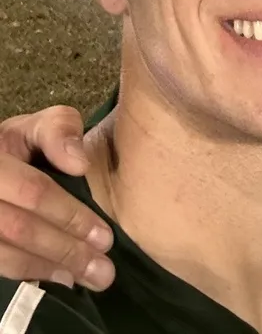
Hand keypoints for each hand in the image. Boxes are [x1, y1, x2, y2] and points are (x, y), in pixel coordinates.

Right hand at [0, 106, 114, 289]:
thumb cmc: (20, 146)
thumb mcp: (37, 128)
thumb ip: (59, 131)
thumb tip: (79, 164)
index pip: (33, 191)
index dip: (70, 215)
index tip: (105, 236)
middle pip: (18, 228)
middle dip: (64, 250)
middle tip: (103, 270)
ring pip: (2, 254)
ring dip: (46, 269)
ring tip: (84, 278)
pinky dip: (26, 275)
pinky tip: (55, 279)